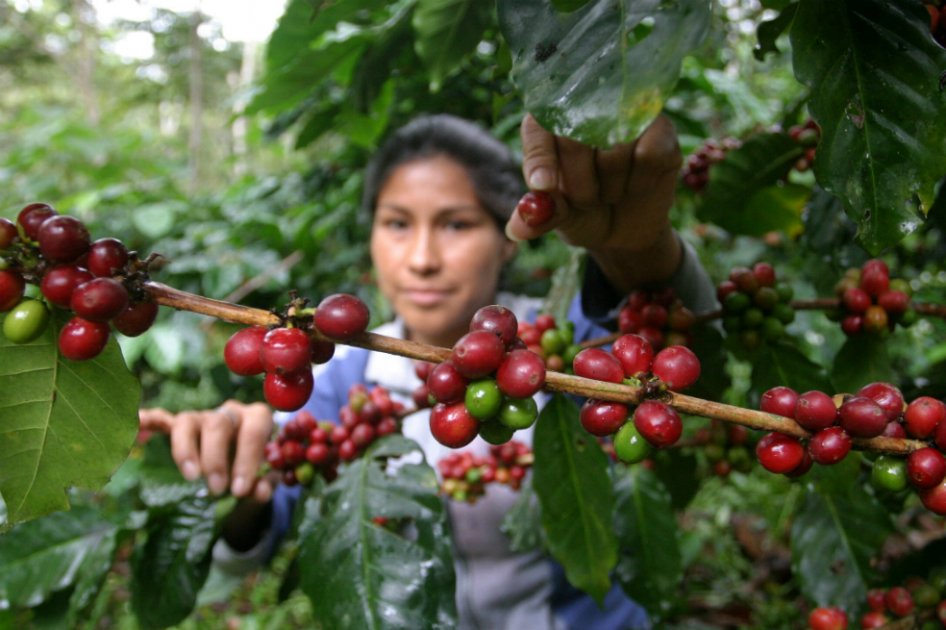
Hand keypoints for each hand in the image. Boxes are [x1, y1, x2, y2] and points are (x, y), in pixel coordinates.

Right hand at [139, 401, 274, 500]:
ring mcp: (202, 417)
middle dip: (216, 458)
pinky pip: (160, 420)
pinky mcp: (178, 426)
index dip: (248, 458)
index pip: (254, 429)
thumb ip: (264, 484)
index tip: (240, 489)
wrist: (244, 464)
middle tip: (217, 489)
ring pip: (187, 421)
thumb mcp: (265, 478)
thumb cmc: (256, 469)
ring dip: (185, 449)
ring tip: (190, 476)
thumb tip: (259, 491)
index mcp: (256, 418)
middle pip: (218, 424)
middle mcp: (229, 411)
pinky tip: (137, 424)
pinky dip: (148, 421)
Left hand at [506, 114, 682, 293]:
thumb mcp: (559, 218)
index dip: (541, 159)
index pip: (538, 130)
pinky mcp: (660, 129)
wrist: (623, 229)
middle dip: (579, 184)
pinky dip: (640, 180)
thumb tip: (516, 230)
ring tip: (611, 193)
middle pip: (577, 139)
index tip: (543, 187)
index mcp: (549, 124)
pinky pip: (648, 153)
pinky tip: (637, 186)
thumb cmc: (582, 212)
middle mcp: (586, 110)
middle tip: (586, 201)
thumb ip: (539, 217)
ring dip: (611, 186)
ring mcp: (625, 115)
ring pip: (615, 147)